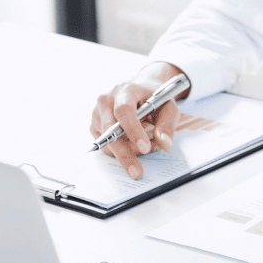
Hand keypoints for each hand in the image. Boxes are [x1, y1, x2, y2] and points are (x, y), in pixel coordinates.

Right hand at [89, 62, 189, 179]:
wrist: (140, 91)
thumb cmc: (153, 99)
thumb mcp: (167, 107)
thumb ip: (167, 125)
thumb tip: (164, 144)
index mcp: (125, 90)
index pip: (124, 111)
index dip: (133, 130)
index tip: (145, 148)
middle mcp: (106, 100)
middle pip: (110, 130)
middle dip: (125, 153)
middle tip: (137, 172)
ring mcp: (97, 114)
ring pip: (107, 142)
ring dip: (127, 151)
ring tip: (146, 147)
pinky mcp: (95, 126)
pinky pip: (106, 146)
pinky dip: (121, 151)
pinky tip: (135, 144)